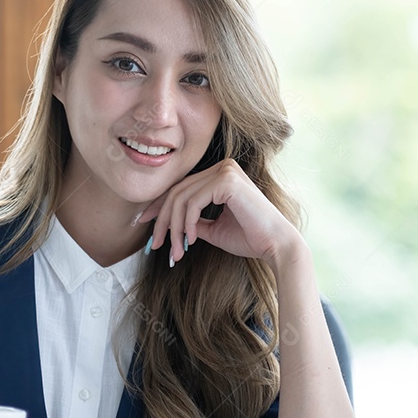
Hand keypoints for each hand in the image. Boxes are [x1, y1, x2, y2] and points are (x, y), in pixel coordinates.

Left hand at [136, 158, 302, 270]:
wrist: (275, 246)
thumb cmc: (249, 238)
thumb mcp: (213, 228)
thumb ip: (194, 222)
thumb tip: (171, 225)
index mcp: (220, 175)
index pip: (181, 187)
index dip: (159, 206)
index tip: (142, 223)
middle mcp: (222, 167)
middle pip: (177, 191)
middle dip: (162, 220)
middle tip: (155, 245)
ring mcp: (225, 171)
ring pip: (182, 198)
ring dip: (175, 228)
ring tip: (176, 250)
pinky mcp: (227, 181)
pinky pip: (193, 202)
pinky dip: (188, 223)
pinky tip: (191, 240)